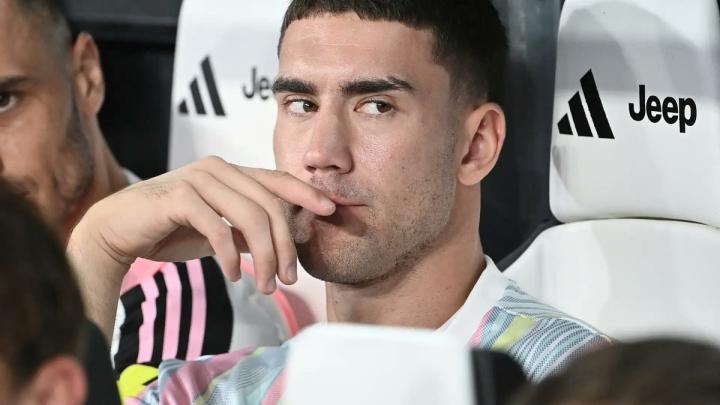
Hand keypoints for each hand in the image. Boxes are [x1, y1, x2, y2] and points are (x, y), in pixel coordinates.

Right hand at [73, 156, 334, 293]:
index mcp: (230, 172)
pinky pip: (218, 227)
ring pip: (250, 216)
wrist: (118, 231)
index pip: (278, 180)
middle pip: (270, 205)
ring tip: (265, 285)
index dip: (306, 194)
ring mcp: (198, 179)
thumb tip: (285, 243)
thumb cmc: (170, 228)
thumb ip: (247, 230)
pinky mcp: (178, 197)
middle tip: (289, 279)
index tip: (331, 211)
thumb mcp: (218, 230)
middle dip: (285, 246)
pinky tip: (234, 275)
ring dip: (264, 257)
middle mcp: (218, 169)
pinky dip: (230, 255)